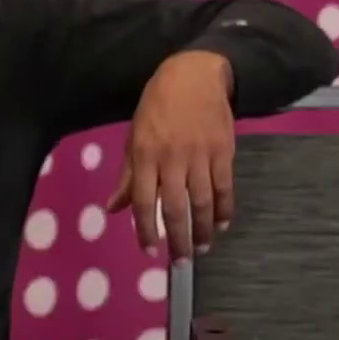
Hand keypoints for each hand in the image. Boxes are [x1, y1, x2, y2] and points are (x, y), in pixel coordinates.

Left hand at [105, 51, 235, 260]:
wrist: (193, 76)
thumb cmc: (156, 109)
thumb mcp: (133, 138)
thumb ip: (126, 177)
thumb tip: (113, 209)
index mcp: (145, 155)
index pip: (143, 201)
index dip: (145, 229)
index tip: (149, 251)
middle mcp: (172, 158)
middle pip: (176, 207)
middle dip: (178, 238)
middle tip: (181, 263)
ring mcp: (200, 155)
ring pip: (203, 201)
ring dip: (202, 229)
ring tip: (200, 248)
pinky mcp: (224, 151)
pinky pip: (225, 187)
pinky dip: (225, 209)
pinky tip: (221, 225)